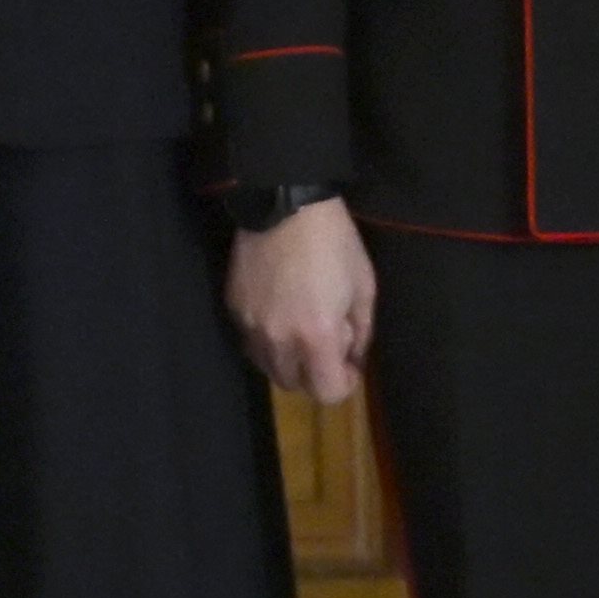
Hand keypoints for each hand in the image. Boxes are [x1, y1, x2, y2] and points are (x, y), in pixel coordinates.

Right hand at [227, 198, 375, 406]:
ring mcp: (251, 326)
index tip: (350, 364)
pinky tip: (282, 314)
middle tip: (329, 344)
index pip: (326, 393)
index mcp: (316, 335)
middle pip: (293, 386)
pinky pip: (251, 343)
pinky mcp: (234, 310)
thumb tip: (353, 358)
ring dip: (290, 362)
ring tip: (304, 330)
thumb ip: (361, 332)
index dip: (343, 385)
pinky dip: (268, 342)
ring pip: (268, 368)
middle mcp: (278, 339)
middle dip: (315, 375)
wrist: (285, 205)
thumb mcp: (364, 286)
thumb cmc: (335, 243)